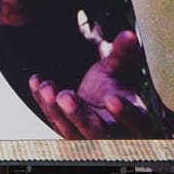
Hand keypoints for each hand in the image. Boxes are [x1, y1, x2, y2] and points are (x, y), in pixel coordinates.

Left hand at [28, 30, 151, 138]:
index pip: (135, 121)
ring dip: (56, 110)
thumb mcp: (119, 71)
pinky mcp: (66, 132)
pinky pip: (53, 120)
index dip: (125, 113)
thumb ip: (123, 55)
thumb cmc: (114, 88)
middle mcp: (113, 136)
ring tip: (46, 87)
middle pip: (97, 132)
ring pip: (70, 131)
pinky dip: (43, 103)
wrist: (96, 101)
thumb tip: (129, 35)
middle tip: (65, 96)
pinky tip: (36, 82)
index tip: (112, 98)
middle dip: (79, 115)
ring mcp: (87, 139)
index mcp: (137, 122)